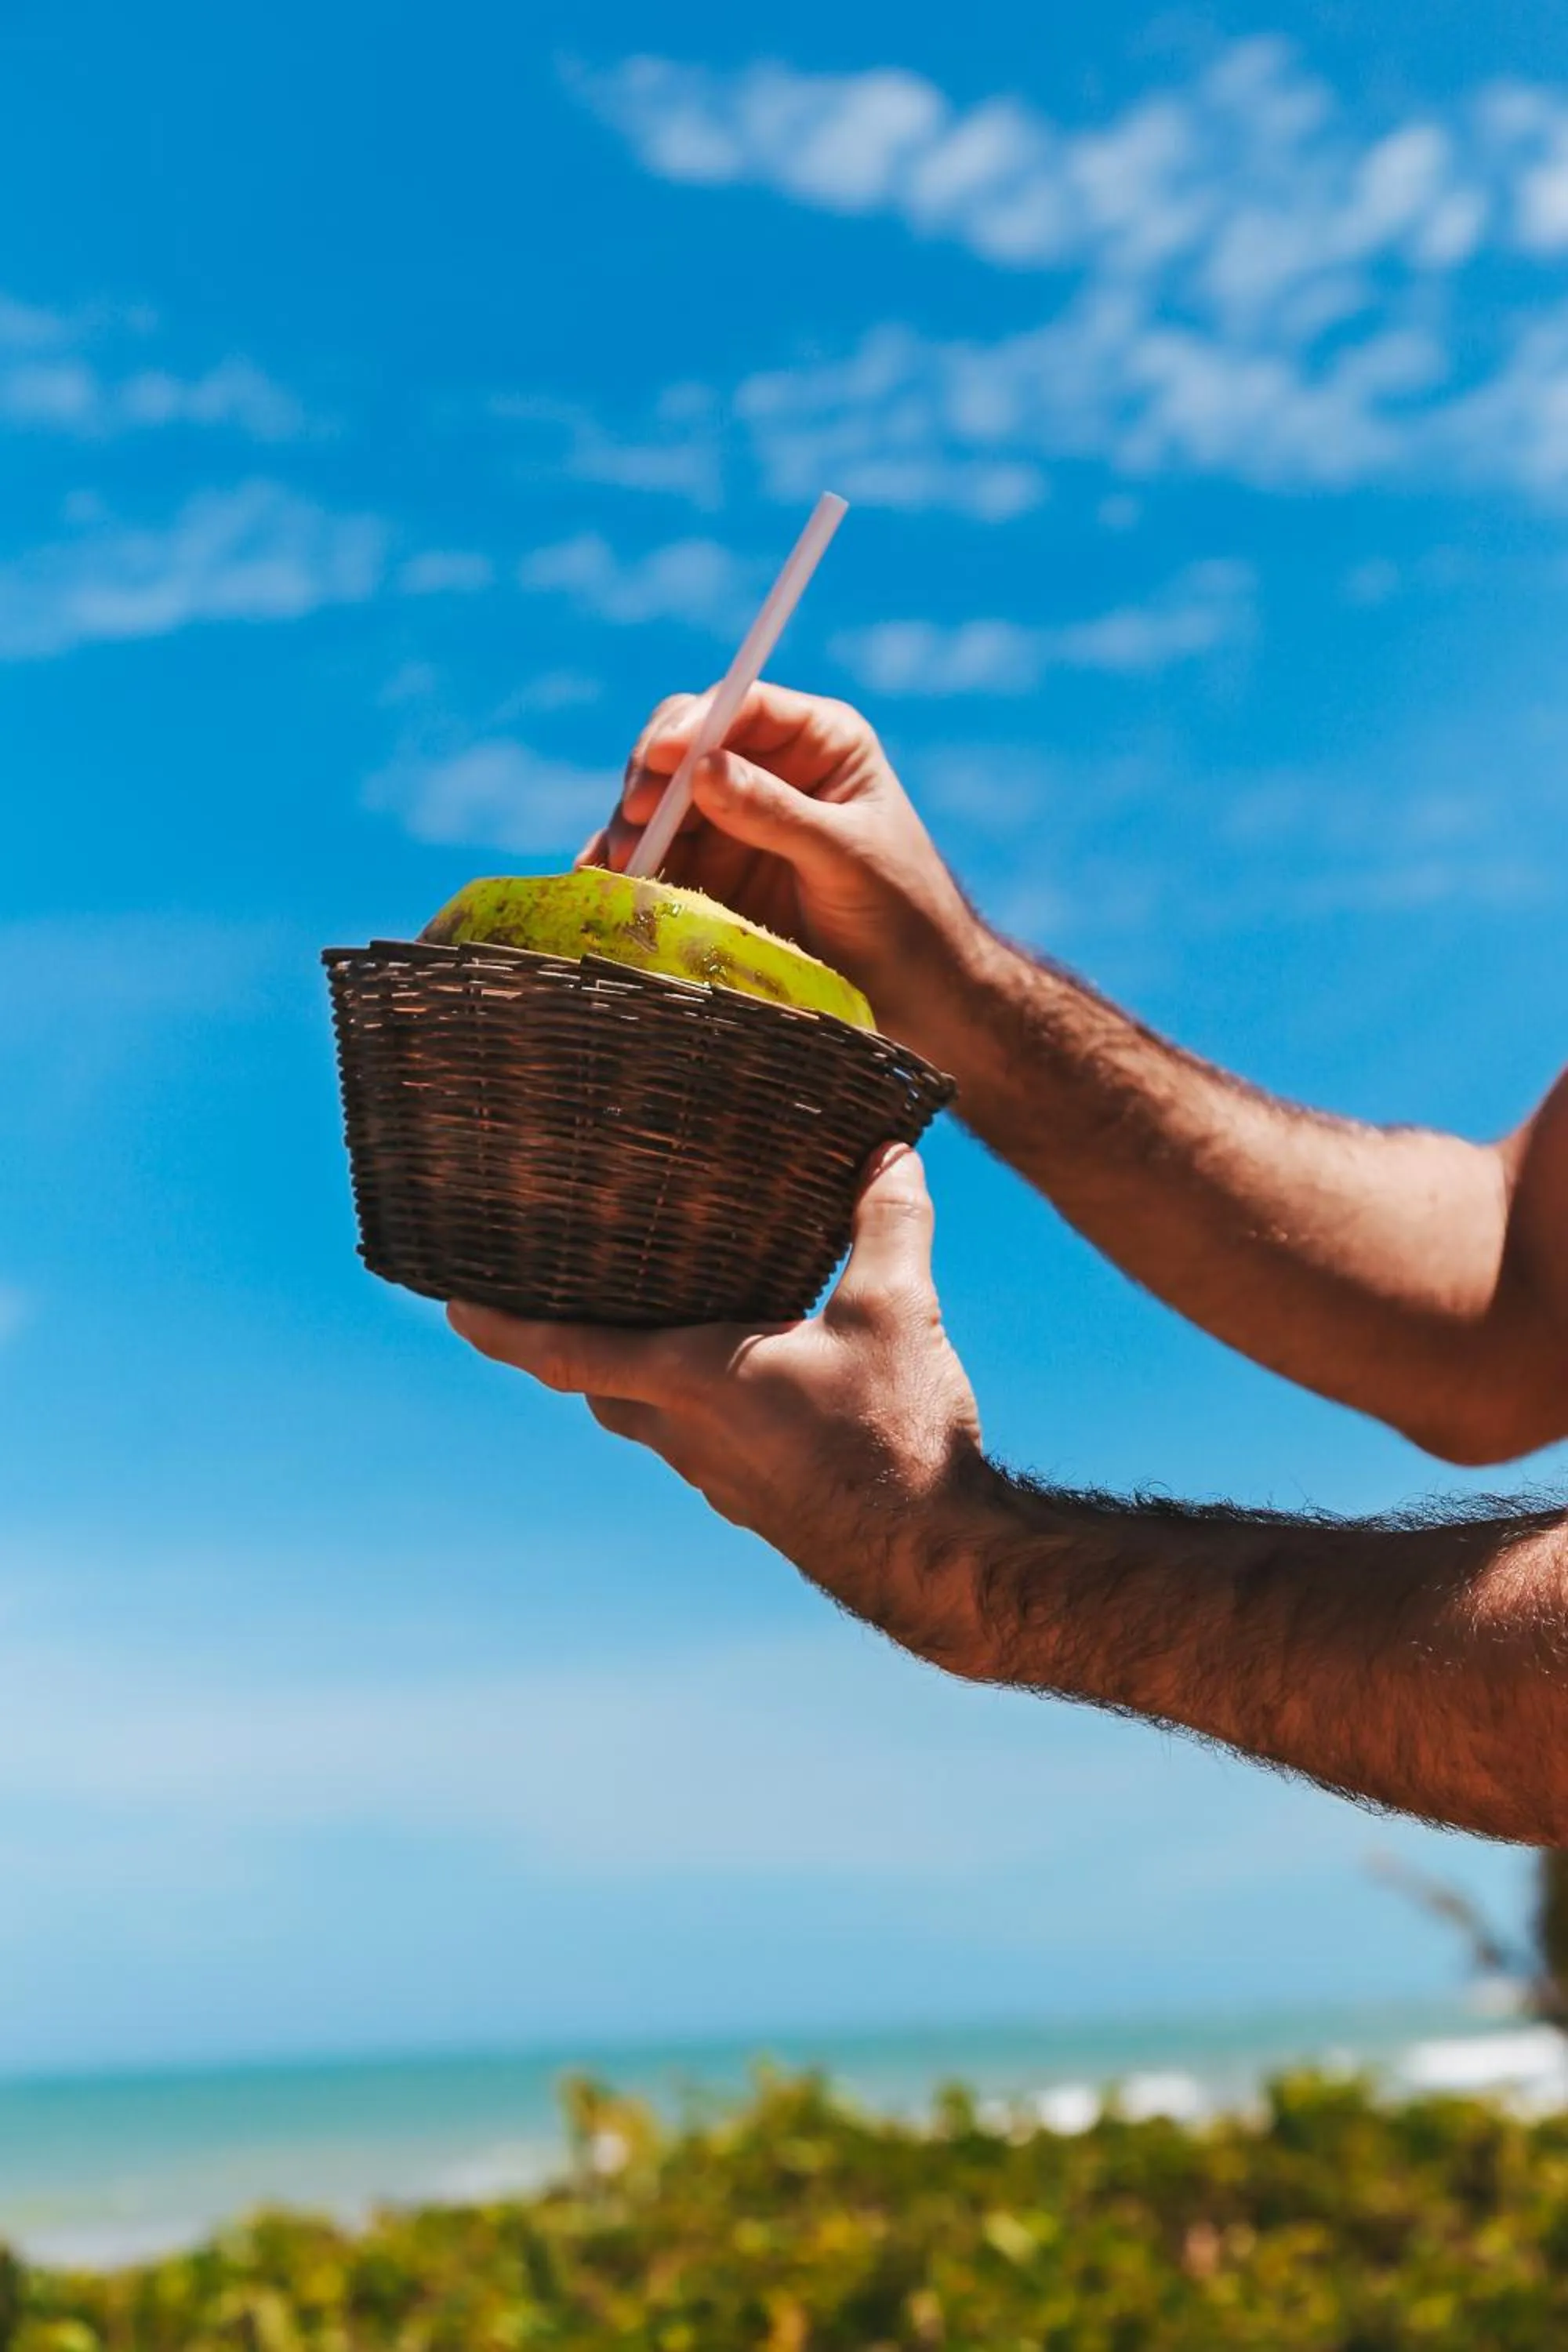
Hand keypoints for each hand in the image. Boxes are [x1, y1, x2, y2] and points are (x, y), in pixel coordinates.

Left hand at [447, 1146, 989, 1675]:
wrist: (934, 1559)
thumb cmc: (893, 1440)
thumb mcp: (894, 1311)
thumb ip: (886, 1223)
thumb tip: (890, 1150)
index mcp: (692, 1382)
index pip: (564, 1351)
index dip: (502, 1326)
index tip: (450, 1304)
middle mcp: (686, 1434)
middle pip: (597, 1384)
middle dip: (566, 1341)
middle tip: (550, 1292)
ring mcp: (718, 1476)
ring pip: (647, 1417)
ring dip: (634, 1372)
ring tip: (651, 1318)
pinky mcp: (757, 1499)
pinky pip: (699, 1443)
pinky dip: (695, 1403)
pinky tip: (747, 1377)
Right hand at [577, 681, 978, 1059]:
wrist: (918, 998)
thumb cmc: (905, 916)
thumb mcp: (847, 858)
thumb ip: (777, 813)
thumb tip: (703, 769)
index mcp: (818, 743)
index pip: (743, 708)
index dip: (694, 725)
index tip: (661, 759)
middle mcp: (769, 771)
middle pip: (687, 749)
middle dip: (651, 780)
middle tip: (634, 822)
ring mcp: (733, 823)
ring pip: (660, 804)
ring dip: (630, 829)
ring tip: (613, 865)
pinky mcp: (710, 876)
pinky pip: (656, 857)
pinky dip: (627, 867)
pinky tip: (602, 883)